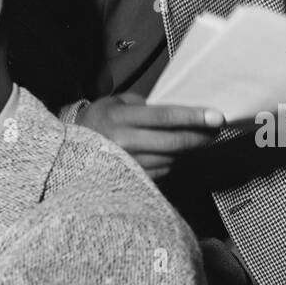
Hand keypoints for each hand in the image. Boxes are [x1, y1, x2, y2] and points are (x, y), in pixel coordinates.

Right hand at [76, 93, 224, 180]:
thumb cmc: (98, 121)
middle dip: (200, 136)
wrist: (67, 152)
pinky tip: (174, 154)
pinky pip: (162, 172)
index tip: (218, 117)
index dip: (193, 117)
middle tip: (217, 130)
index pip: (164, 117)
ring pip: (170, 159)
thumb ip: (145, 105)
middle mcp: (123, 144)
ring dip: (188, 150)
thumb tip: (181, 111)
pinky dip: (172, 162)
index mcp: (120, 119)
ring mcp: (126, 165)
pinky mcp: (130, 181)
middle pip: (173, 142)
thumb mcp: (117, 104)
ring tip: (198, 139)